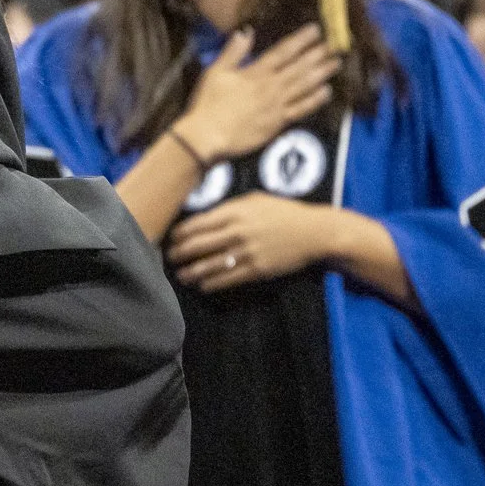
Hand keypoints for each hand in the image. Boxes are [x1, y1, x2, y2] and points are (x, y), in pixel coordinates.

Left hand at [166, 193, 338, 290]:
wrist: (314, 232)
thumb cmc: (284, 212)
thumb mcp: (256, 200)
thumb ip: (230, 207)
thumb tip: (205, 216)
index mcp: (235, 211)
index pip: (198, 224)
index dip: (180, 234)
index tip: (172, 238)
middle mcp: (237, 231)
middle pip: (198, 245)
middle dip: (180, 254)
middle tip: (170, 259)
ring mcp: (246, 252)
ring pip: (209, 265)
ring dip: (191, 272)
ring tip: (181, 276)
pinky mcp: (256, 270)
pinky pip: (227, 279)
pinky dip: (211, 284)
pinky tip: (202, 285)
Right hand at [173, 26, 338, 163]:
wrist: (208, 136)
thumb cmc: (208, 104)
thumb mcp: (215, 72)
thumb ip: (233, 52)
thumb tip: (246, 31)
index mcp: (255, 73)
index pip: (282, 51)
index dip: (301, 40)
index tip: (316, 29)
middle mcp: (271, 86)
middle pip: (299, 67)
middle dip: (317, 54)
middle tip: (335, 44)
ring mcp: (277, 105)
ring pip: (304, 85)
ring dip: (321, 73)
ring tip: (336, 63)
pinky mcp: (278, 123)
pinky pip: (301, 109)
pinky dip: (315, 100)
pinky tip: (326, 92)